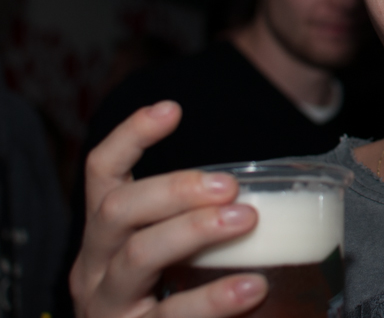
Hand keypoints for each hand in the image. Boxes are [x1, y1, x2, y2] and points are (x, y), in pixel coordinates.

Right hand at [70, 101, 268, 317]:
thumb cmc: (165, 304)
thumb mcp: (169, 259)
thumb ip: (198, 224)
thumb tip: (267, 190)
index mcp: (105, 237)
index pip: (101, 174)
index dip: (130, 136)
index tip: (171, 109)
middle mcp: (94, 269)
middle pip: (116, 211)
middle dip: (174, 189)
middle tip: (229, 185)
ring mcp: (107, 308)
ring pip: (137, 257)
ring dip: (193, 231)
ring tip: (245, 220)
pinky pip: (169, 317)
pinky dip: (213, 300)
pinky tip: (252, 288)